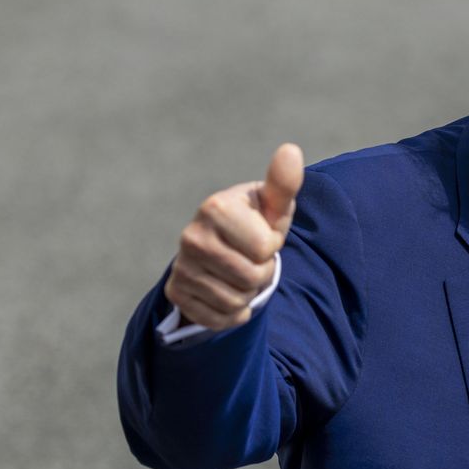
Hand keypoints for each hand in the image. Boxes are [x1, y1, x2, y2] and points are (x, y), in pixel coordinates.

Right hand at [165, 143, 303, 330]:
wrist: (222, 246)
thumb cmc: (255, 221)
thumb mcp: (272, 204)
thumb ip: (283, 183)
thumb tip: (291, 150)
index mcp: (214, 208)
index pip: (264, 248)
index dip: (270, 246)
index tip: (260, 236)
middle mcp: (191, 236)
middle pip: (251, 277)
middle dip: (261, 272)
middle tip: (251, 257)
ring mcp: (181, 267)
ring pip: (236, 301)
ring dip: (248, 292)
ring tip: (238, 271)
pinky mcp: (177, 293)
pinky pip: (220, 318)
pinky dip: (232, 312)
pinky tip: (226, 289)